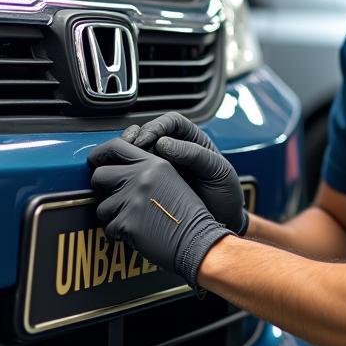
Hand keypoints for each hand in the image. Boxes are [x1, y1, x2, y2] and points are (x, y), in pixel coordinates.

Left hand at [88, 138, 229, 287]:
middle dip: (102, 189)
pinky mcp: (127, 222)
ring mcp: (132, 199)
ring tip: (134, 220)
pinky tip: (138, 233)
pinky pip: (109, 227)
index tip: (95, 161)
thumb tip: (118, 171)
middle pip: (100, 175)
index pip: (116, 146)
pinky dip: (119, 233)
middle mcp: (141, 177)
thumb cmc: (188, 215)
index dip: (99, 154)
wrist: (197, 240)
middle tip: (115, 198)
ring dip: (113, 215)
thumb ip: (147, 170)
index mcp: (154, 163)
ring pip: (102, 206)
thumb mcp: (172, 180)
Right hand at [121, 112, 248, 235]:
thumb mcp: (217, 171)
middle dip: (136, 138)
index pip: (171, 122)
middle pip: (149, 133)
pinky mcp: (153, 183)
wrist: (223, 223)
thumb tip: (163, 143)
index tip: (146, 140)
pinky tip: (123, 177)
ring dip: (127, 153)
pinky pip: (136, 171)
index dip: (156, 126)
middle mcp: (176, 150)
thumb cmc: (225, 195)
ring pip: (139, 150)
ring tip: (120, 162)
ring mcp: (163, 166)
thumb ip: (194, 154)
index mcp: (193, 140)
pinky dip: (127, 171)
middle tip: (128, 150)